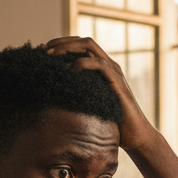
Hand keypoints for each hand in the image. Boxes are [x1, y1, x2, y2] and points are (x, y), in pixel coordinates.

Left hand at [45, 36, 157, 151]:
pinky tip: (68, 70)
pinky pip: (98, 65)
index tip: (42, 51)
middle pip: (83, 41)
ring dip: (68, 48)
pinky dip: (81, 64)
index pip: (80, 46)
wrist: (135, 135)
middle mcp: (108, 65)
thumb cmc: (112, 123)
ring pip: (89, 47)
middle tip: (43, 51)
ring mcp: (114, 72)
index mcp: (102, 68)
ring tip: (51, 56)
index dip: (61, 44)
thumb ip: (76, 95)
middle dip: (61, 43)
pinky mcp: (117, 82)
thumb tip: (52, 96)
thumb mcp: (89, 105)